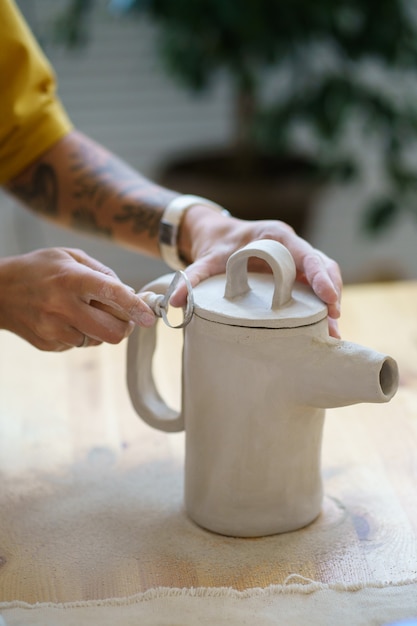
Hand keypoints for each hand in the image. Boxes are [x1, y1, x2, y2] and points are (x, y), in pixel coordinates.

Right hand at [0, 248, 155, 350]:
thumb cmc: (38, 269)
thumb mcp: (70, 256)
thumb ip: (103, 273)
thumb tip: (129, 294)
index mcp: (71, 279)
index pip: (113, 294)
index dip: (135, 307)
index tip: (149, 316)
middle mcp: (62, 306)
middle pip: (112, 331)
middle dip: (125, 326)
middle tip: (123, 317)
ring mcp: (53, 329)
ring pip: (98, 341)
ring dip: (101, 329)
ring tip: (84, 312)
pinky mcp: (48, 344)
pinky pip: (80, 345)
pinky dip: (82, 334)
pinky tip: (67, 319)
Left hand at [173, 207, 341, 337]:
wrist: (215, 236)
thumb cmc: (215, 246)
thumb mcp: (204, 260)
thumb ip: (191, 277)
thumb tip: (174, 303)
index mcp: (276, 236)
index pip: (307, 255)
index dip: (321, 276)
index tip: (329, 299)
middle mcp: (291, 245)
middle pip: (324, 265)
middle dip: (331, 292)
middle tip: (334, 321)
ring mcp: (295, 259)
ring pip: (324, 276)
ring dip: (329, 302)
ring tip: (332, 332)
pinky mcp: (294, 272)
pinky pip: (314, 286)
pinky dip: (320, 305)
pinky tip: (323, 328)